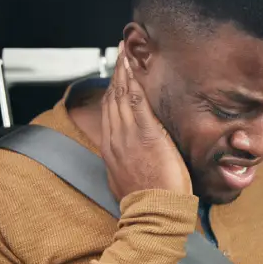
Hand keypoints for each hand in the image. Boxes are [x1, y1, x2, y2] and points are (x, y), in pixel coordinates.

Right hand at [101, 42, 191, 200]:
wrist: (153, 211)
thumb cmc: (144, 201)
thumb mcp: (123, 181)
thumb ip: (122, 165)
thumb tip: (124, 160)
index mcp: (111, 149)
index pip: (109, 113)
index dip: (112, 92)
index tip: (116, 79)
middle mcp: (116, 138)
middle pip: (113, 99)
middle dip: (116, 75)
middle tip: (119, 55)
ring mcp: (129, 134)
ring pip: (122, 96)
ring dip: (124, 71)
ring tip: (124, 52)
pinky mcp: (147, 133)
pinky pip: (137, 101)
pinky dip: (134, 82)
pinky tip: (133, 67)